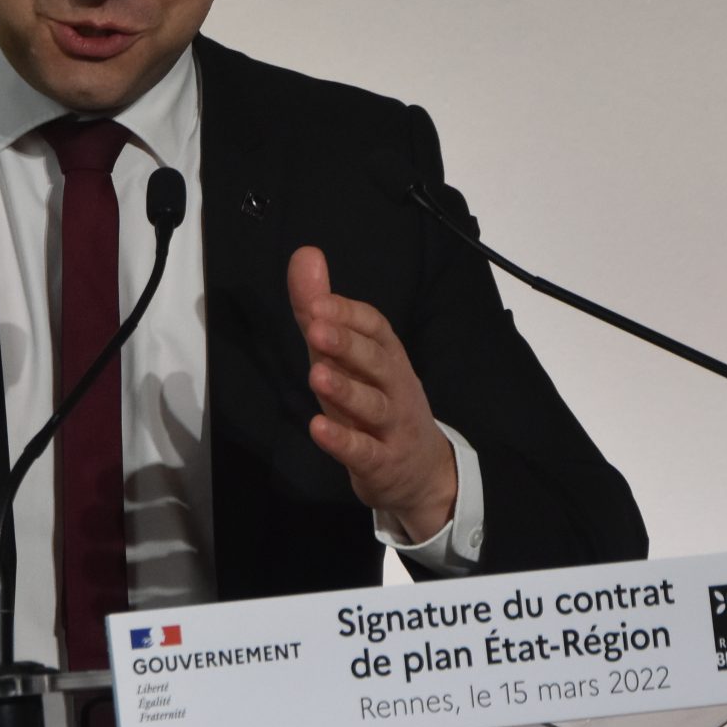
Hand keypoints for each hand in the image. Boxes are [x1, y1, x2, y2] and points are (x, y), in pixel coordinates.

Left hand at [288, 245, 456, 541]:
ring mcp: (392, 426)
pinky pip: (365, 452)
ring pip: (374, 405)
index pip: (377, 327)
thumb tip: (304, 255)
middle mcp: (395, 386)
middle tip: (316, 327)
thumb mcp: (346, 358)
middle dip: (348, 344)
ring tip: (317, 375)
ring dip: (347, 389)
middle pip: (378, 361)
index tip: (319, 301)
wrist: (422, 472)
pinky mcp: (382, 463)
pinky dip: (343, 442)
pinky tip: (318, 428)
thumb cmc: (375, 403)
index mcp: (388, 356)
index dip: (349, 314)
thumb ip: (322, 312)